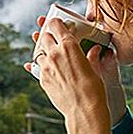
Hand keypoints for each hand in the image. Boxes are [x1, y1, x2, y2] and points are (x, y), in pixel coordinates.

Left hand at [23, 16, 112, 133]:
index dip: (55, 23)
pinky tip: (47, 67)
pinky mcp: (41, 79)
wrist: (83, 110)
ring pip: (39, 51)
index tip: (56, 23)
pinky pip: (37, 67)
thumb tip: (95, 50)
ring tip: (50, 53)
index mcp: (69, 46)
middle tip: (53, 38)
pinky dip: (41, 65)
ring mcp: (45, 66)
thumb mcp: (95, 69)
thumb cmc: (94, 89)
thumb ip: (92, 57)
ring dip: (43, 50)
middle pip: (44, 36)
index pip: (56, 25)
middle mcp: (54, 53)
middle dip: (48, 35)